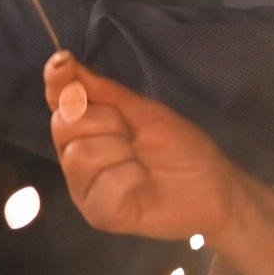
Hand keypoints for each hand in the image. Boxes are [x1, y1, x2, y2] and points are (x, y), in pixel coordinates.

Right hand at [46, 54, 273, 274]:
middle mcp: (75, 156)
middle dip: (106, 121)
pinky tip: (144, 183)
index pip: (58, 100)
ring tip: (142, 163)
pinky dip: (131, 177)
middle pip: (64, 125)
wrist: (216, 187)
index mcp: (84, 129)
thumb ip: (102, 91)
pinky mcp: (98, 213)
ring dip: (122, 151)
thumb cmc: (180, 148)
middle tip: (133, 133)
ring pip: (81, 153)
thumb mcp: (144, 111)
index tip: (63, 63)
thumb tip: (63, 61)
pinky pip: (105, 183)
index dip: (57, 81)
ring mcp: (84, 187)